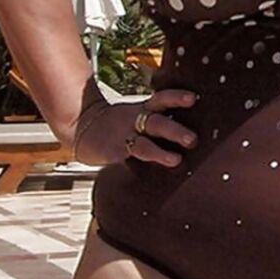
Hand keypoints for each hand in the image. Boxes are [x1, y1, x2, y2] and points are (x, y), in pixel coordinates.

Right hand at [72, 89, 198, 167]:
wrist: (84, 128)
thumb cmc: (122, 122)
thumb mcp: (140, 112)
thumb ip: (161, 117)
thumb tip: (195, 123)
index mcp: (144, 109)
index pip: (162, 99)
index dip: (177, 98)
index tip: (194, 98)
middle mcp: (135, 122)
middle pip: (156, 123)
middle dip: (174, 131)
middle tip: (193, 139)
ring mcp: (124, 139)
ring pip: (143, 146)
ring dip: (159, 153)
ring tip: (176, 160)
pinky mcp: (115, 156)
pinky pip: (126, 164)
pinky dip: (136, 170)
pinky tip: (148, 180)